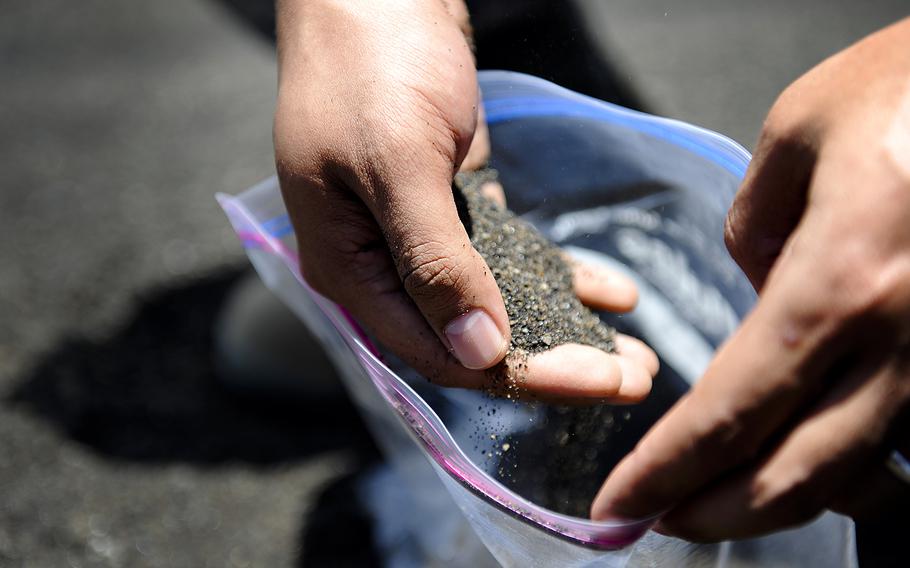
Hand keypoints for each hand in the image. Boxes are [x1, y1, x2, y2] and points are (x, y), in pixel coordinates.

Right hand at [274, 0, 656, 401]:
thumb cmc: (370, 65)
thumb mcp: (397, 162)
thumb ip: (434, 261)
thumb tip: (480, 352)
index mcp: (350, 270)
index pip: (439, 350)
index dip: (521, 375)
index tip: (602, 385)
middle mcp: (383, 265)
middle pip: (472, 336)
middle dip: (555, 361)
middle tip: (635, 377)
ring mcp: (418, 234)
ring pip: (496, 302)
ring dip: (564, 326)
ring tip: (634, 350)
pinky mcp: (453, 203)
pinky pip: (507, 255)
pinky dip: (556, 274)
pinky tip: (610, 291)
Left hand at [591, 17, 909, 538]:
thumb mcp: (801, 132)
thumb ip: (758, 227)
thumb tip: (759, 285)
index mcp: (843, 280)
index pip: (733, 409)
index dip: (668, 470)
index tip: (621, 504)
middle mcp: (904, 338)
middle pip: (796, 470)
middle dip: (716, 512)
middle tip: (660, 524)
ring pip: (859, 471)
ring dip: (781, 500)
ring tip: (718, 502)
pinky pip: (903, 434)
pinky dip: (849, 465)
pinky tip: (809, 459)